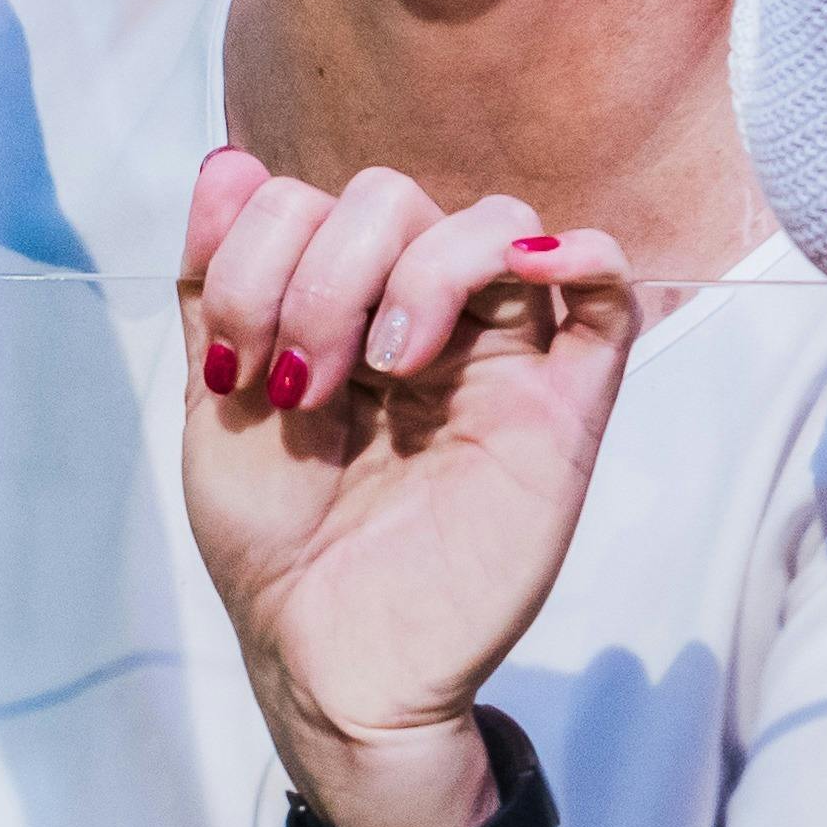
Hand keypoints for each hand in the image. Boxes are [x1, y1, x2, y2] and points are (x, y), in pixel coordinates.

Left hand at [168, 148, 635, 826]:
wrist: (331, 664)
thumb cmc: (279, 547)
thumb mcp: (216, 405)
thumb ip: (217, 288)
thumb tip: (225, 162)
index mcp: (337, 305)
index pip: (311, 200)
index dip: (259, 253)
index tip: (238, 365)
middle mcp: (420, 315)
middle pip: (396, 196)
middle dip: (327, 272)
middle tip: (306, 385)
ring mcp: (499, 357)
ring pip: (496, 221)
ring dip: (422, 270)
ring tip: (386, 371)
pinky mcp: (564, 410)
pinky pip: (609, 293)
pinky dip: (580, 251)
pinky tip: (525, 270)